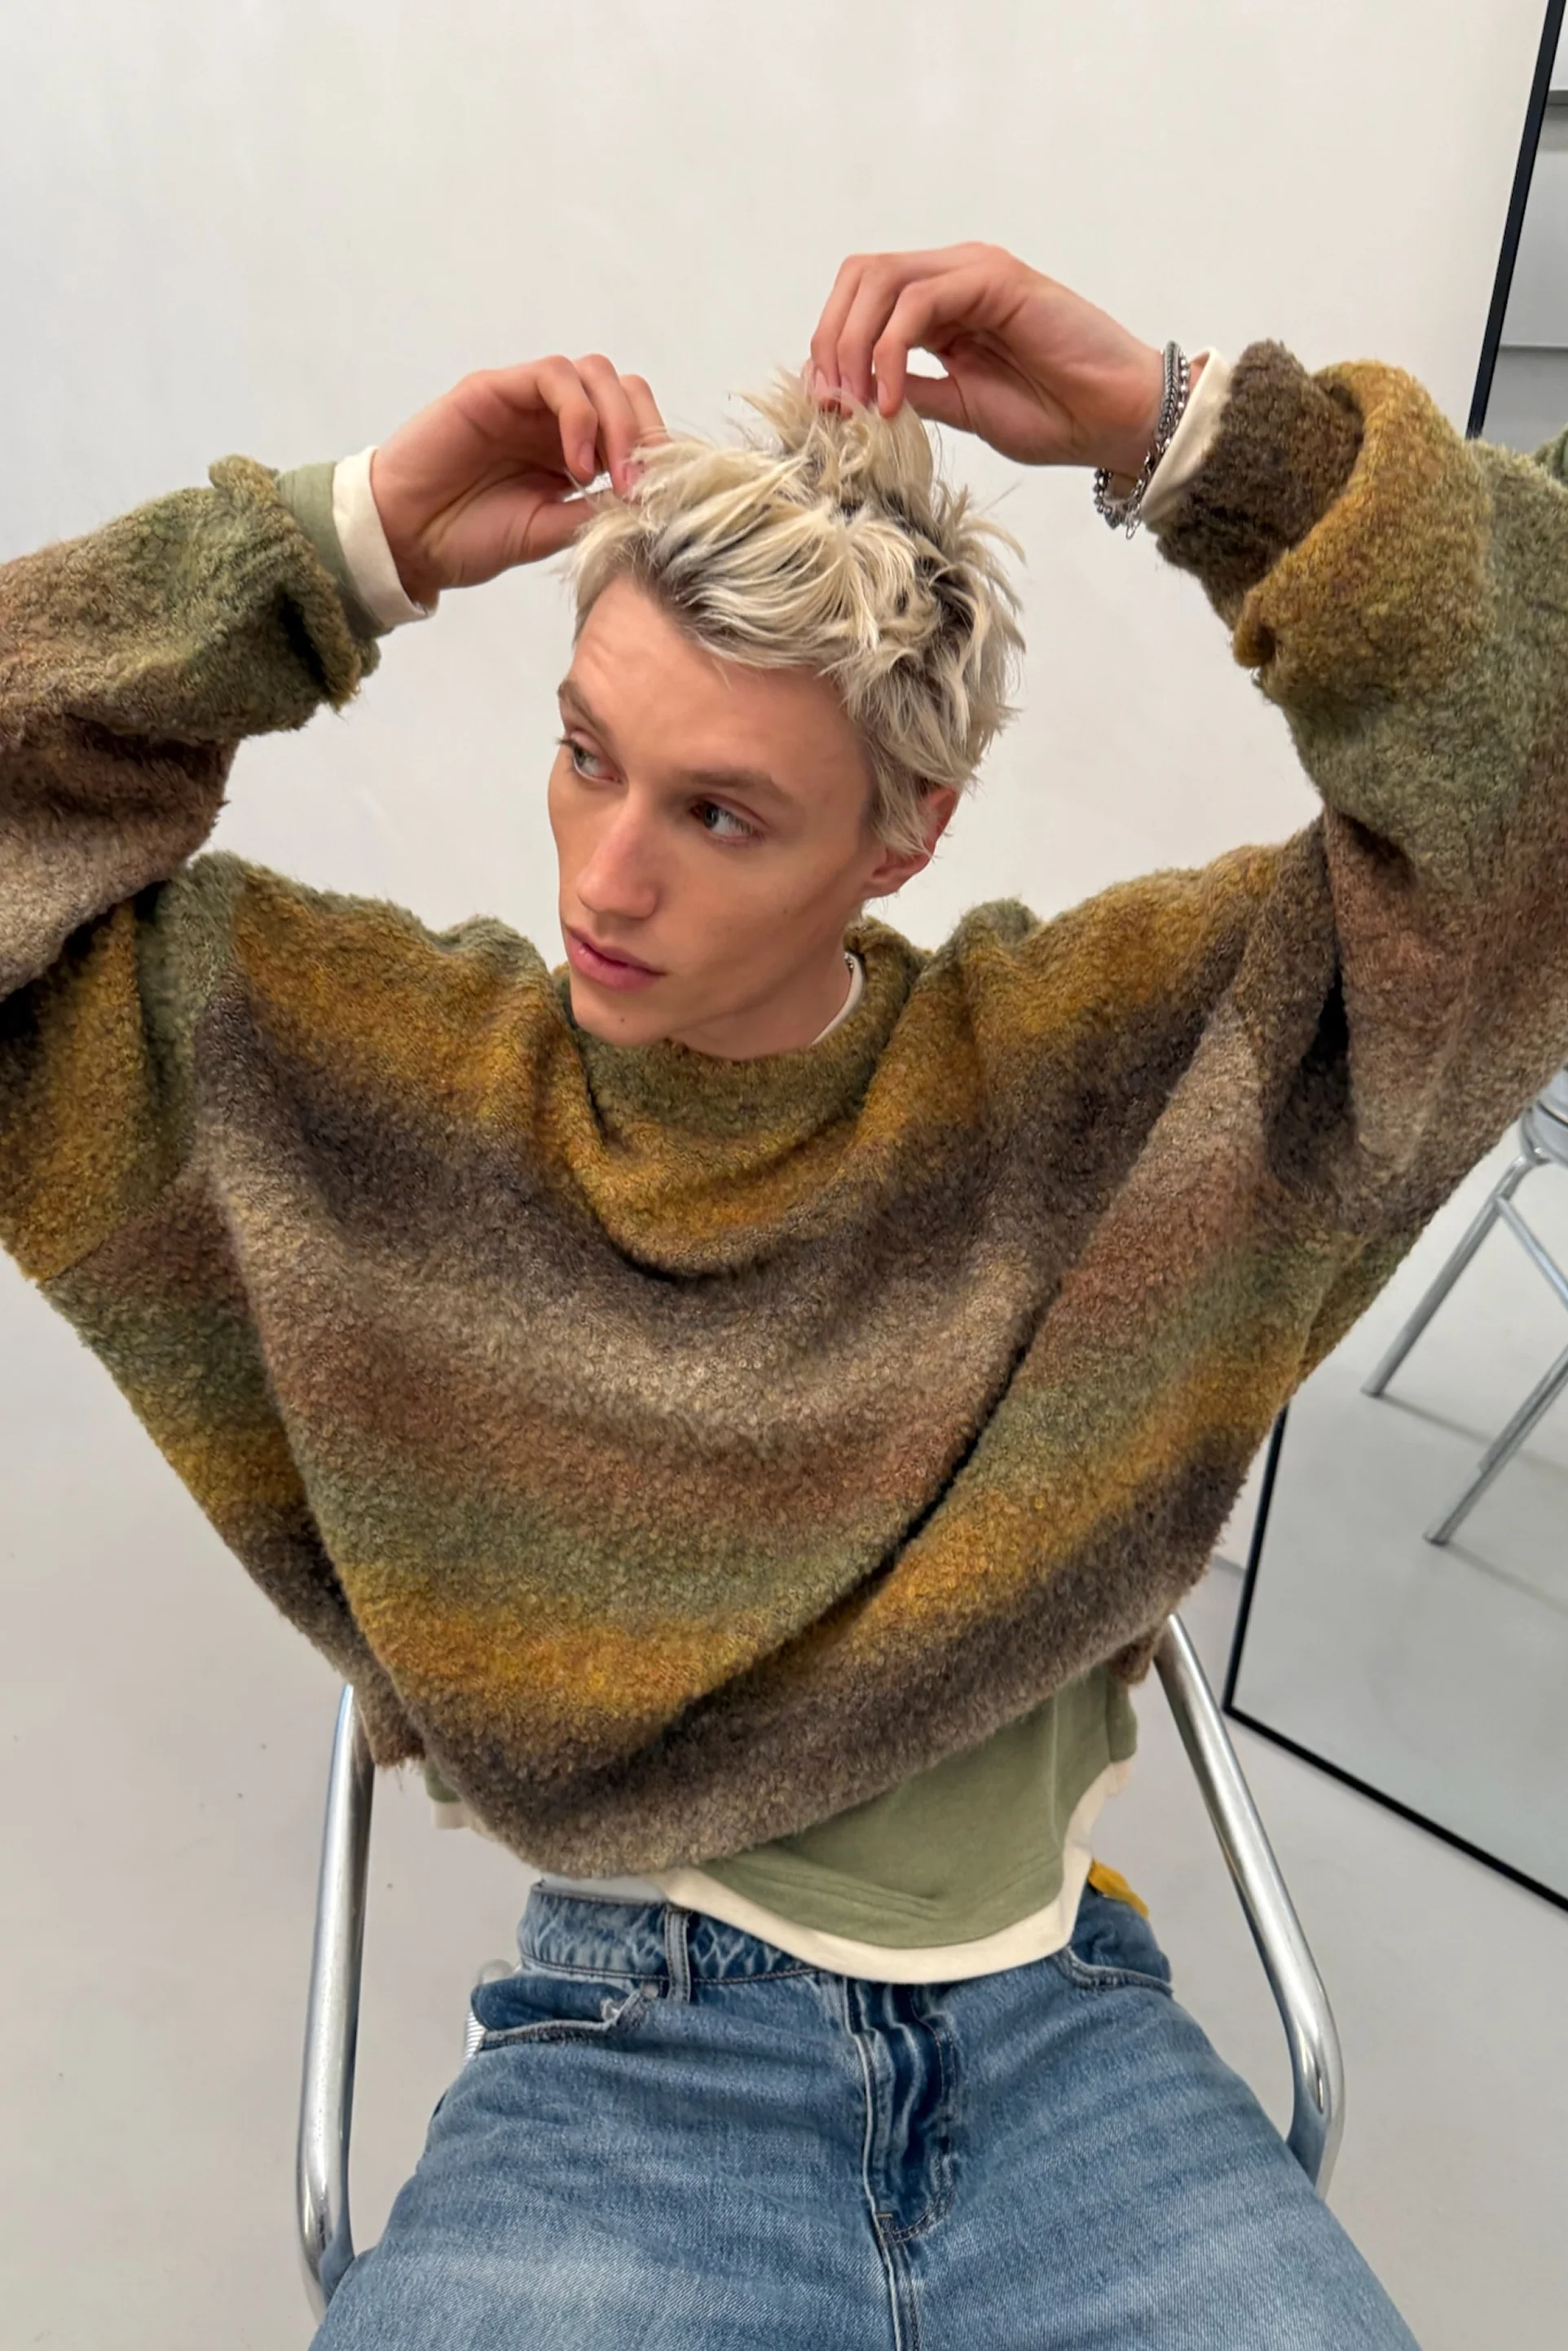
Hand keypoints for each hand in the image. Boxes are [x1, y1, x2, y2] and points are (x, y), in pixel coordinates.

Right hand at [368, 357, 666, 603]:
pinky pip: (553, 377)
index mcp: (574, 451)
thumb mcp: (549, 533)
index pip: (636, 426)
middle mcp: (555, 419)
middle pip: (625, 390)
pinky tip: (574, 463)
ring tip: (604, 477)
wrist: (407, 540)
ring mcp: (526, 400)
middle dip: (644, 432)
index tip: (662, 499)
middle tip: (639, 486)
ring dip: (615, 422)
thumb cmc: (470, 538)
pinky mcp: (495, 387)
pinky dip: (577, 414)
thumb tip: (650, 499)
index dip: (657, 453)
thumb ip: (595, 510)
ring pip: (595, 374)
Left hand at [808, 243, 1189, 479]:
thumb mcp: (960, 408)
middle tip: (834, 405)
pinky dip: (890, 350)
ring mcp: (974, 272)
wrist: (1116, 420)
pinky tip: (892, 398)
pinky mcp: (996, 279)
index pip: (860, 299)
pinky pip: (918, 301)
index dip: (829, 348)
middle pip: (859, 277)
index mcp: (941, 305)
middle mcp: (953, 277)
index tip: (826, 409)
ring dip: (853, 344)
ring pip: (879, 280)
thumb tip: (853, 397)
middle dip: (830, 341)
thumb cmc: (1053, 416)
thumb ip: (912, 391)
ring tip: (858, 405)